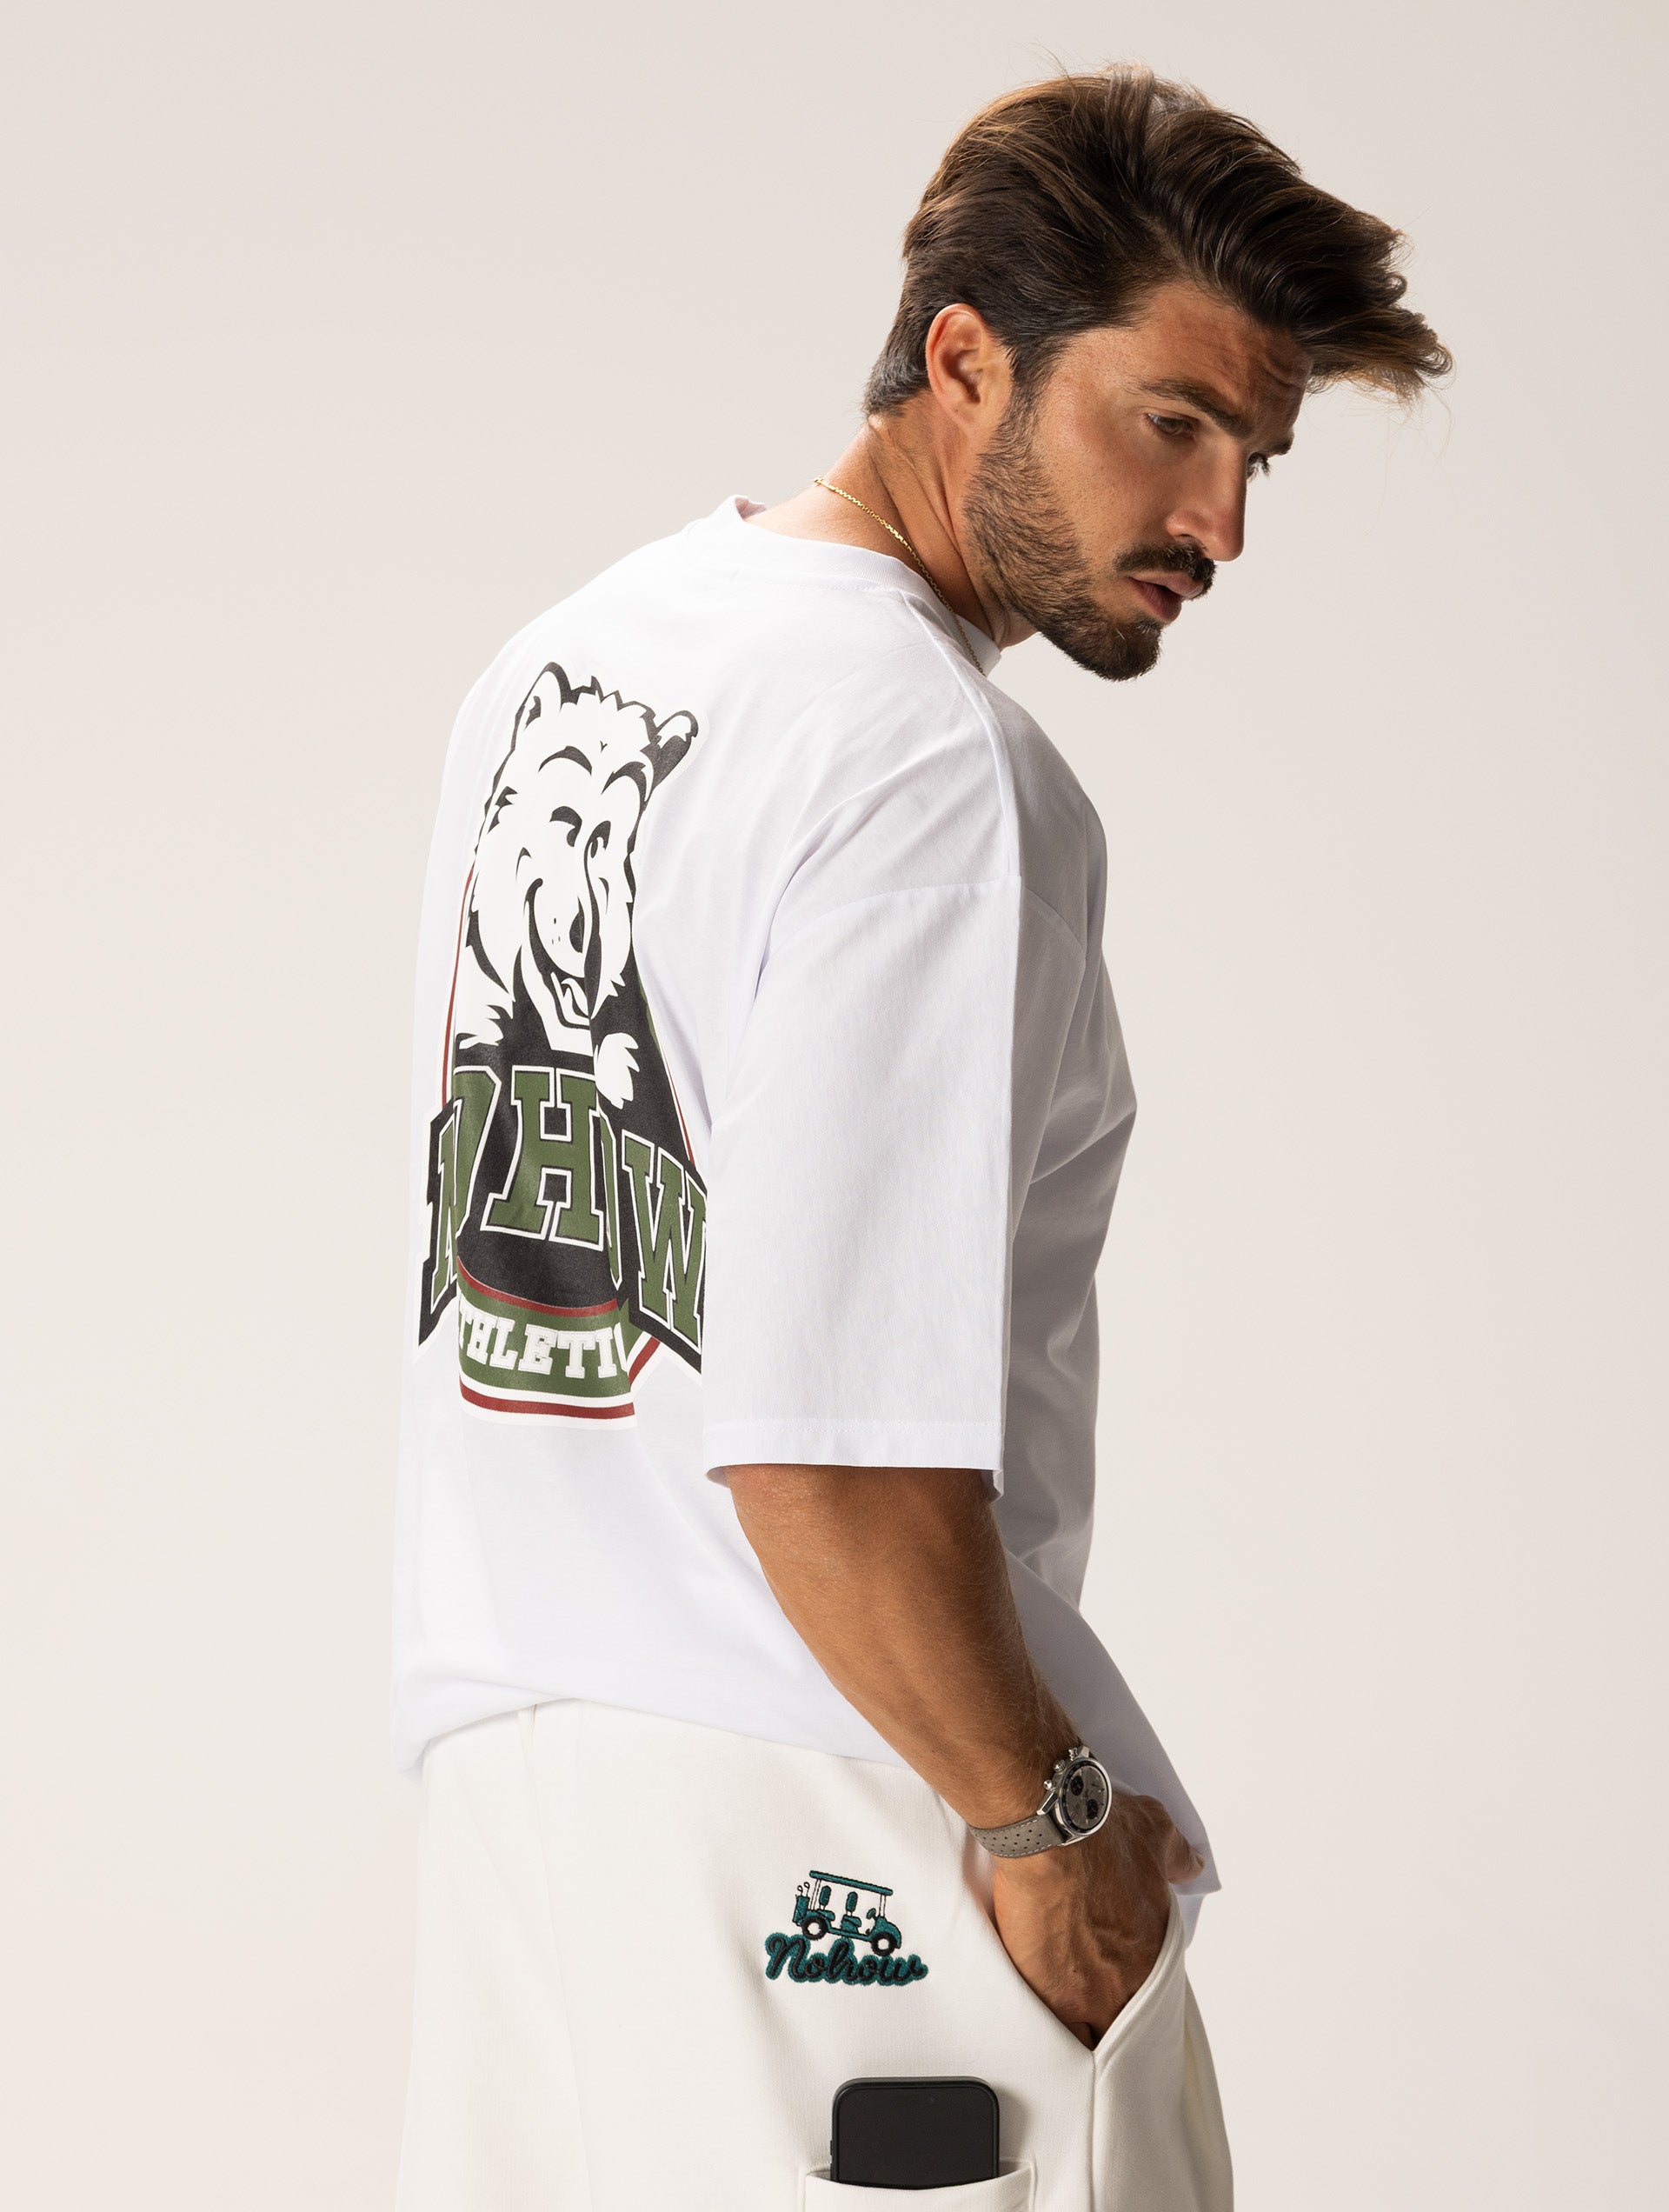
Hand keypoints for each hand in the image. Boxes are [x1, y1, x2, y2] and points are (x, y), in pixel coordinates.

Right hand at [990, 1793, 1202, 2046]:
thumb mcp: (1155, 1833)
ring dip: (1086, 2031)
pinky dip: (1056, 2037)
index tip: (1125, 1986)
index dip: (1139, 1992)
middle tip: (1096, 2008)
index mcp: (1154, 1949)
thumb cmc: (1099, 1831)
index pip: (1155, 1992)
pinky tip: (1049, 2030)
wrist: (1052, 1833)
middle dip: (1115, 2018)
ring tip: (1071, 2024)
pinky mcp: (1053, 1996)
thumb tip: (1192, 1865)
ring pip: (1095, 2038)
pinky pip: (1060, 2036)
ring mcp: (1091, 1995)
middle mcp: (1130, 1980)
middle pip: (1127, 2023)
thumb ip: (1177, 1857)